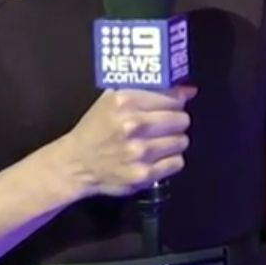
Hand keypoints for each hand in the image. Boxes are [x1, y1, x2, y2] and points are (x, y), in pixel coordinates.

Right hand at [51, 86, 194, 197]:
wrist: (76, 164)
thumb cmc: (96, 129)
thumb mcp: (113, 100)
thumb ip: (150, 91)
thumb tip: (189, 91)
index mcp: (124, 101)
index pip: (173, 98)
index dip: (175, 102)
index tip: (171, 107)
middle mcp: (133, 125)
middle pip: (181, 119)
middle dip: (176, 122)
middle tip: (164, 126)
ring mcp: (139, 151)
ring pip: (182, 141)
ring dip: (173, 141)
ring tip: (158, 142)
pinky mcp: (144, 174)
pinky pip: (177, 162)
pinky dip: (170, 160)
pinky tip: (156, 158)